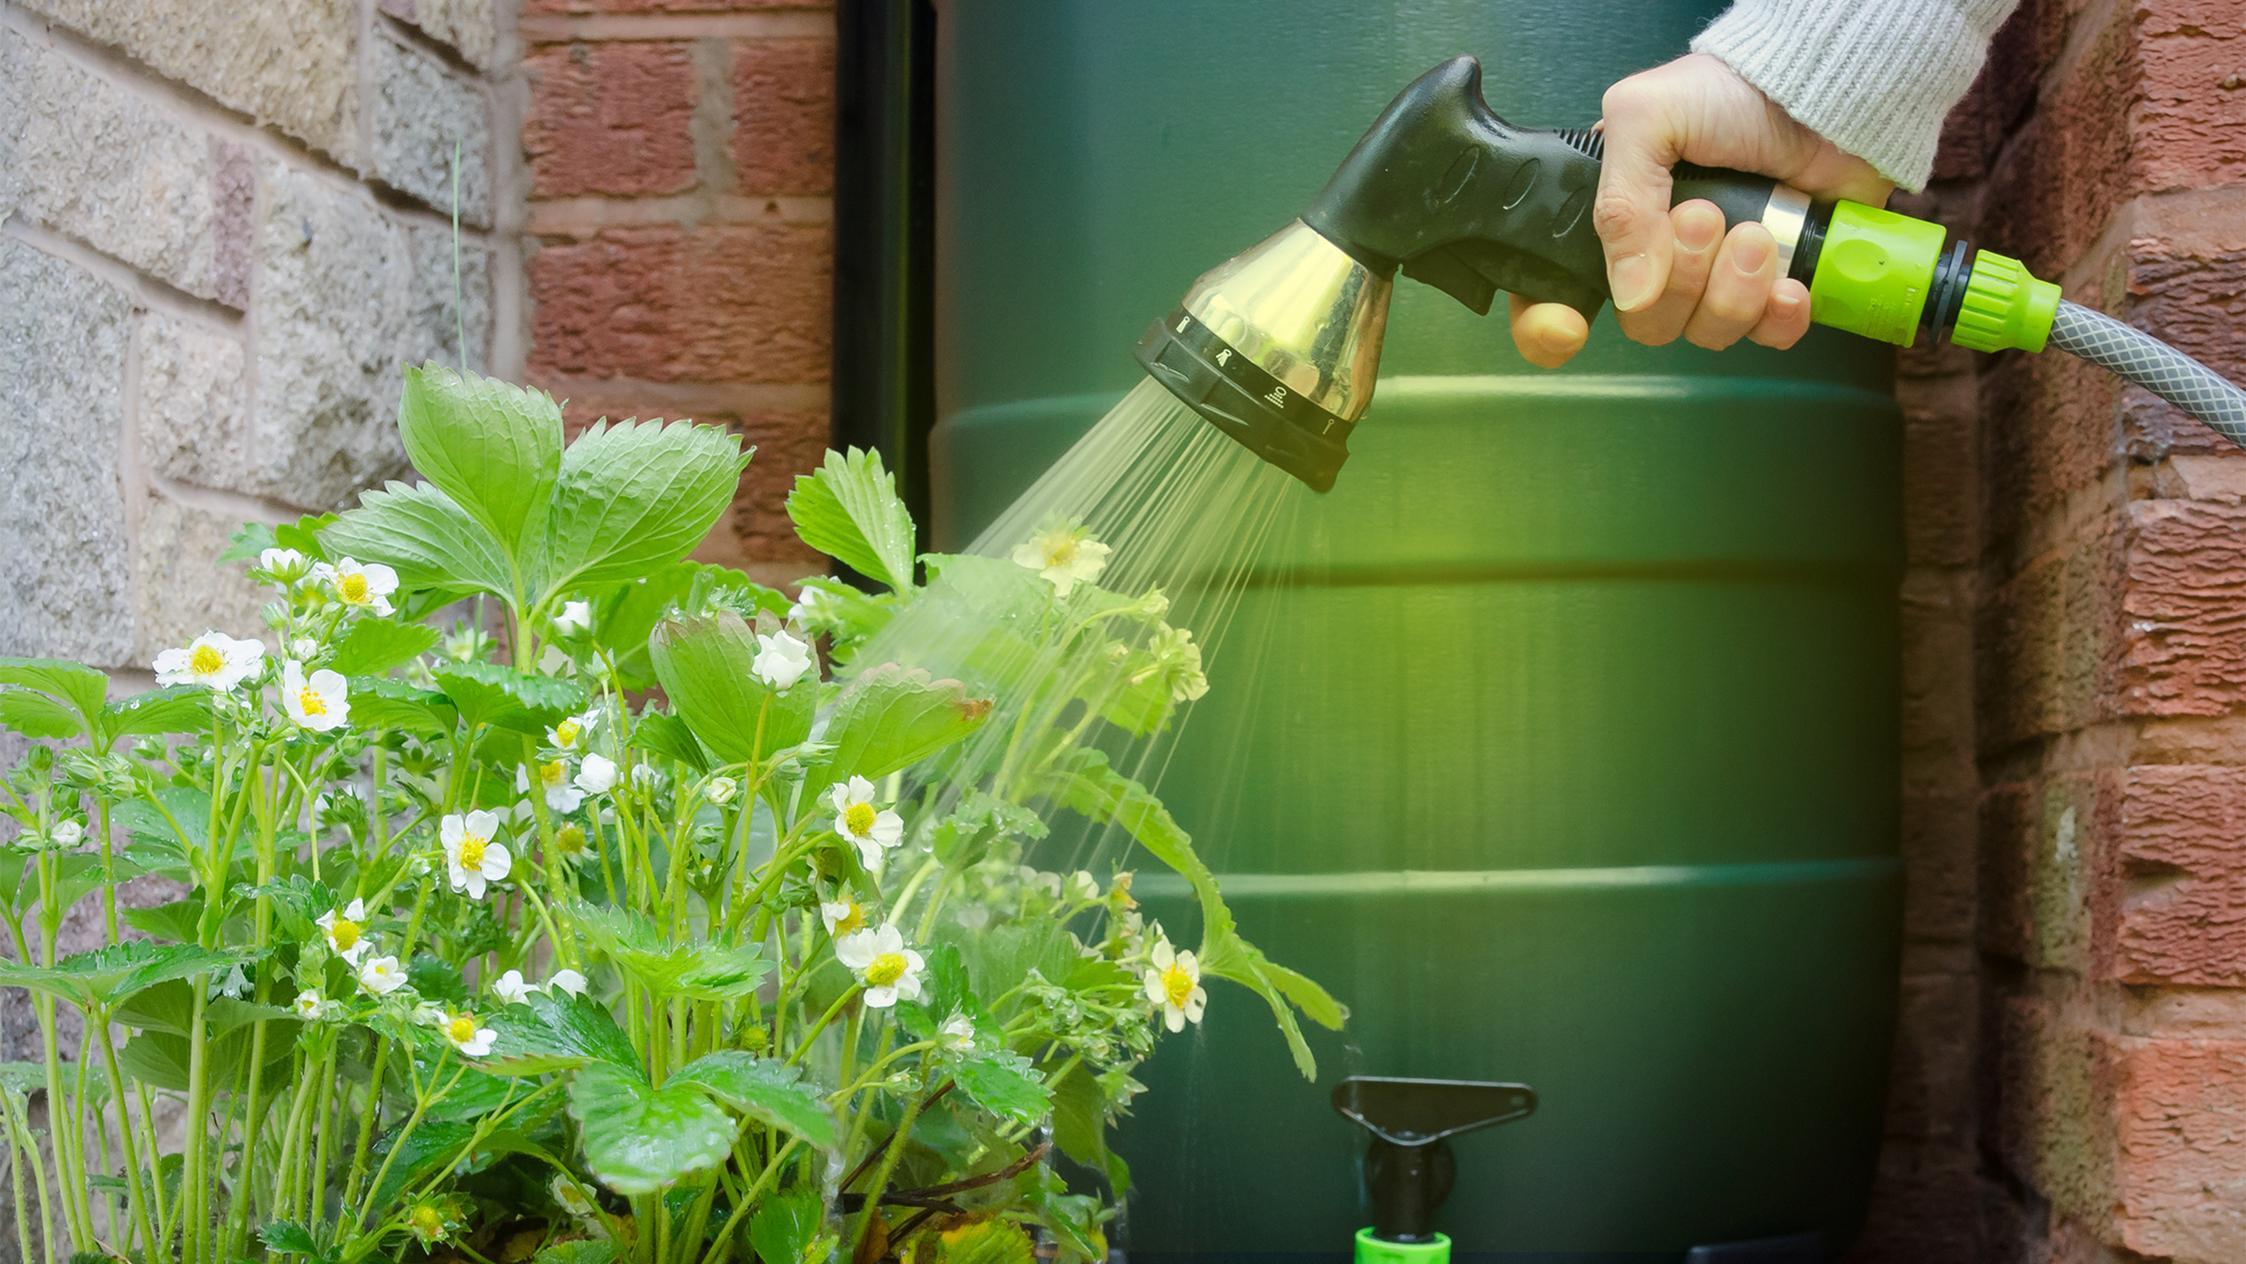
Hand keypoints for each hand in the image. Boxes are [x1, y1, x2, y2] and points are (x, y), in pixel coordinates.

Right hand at [1509, 53, 1894, 367]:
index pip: (1562, 294)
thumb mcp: (1647, 118)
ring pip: (1705, 333)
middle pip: (1646, 322)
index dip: (1555, 321)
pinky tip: (1788, 283)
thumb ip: (1621, 204)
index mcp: (1612, 219)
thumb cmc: (1729, 92)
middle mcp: (1657, 256)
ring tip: (1757, 232)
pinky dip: (1777, 318)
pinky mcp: (1773, 288)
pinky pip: (1765, 337)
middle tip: (1708, 217)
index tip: (1585, 318)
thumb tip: (1631, 293)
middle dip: (1682, 279)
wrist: (1819, 92)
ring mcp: (1716, 277)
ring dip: (1733, 290)